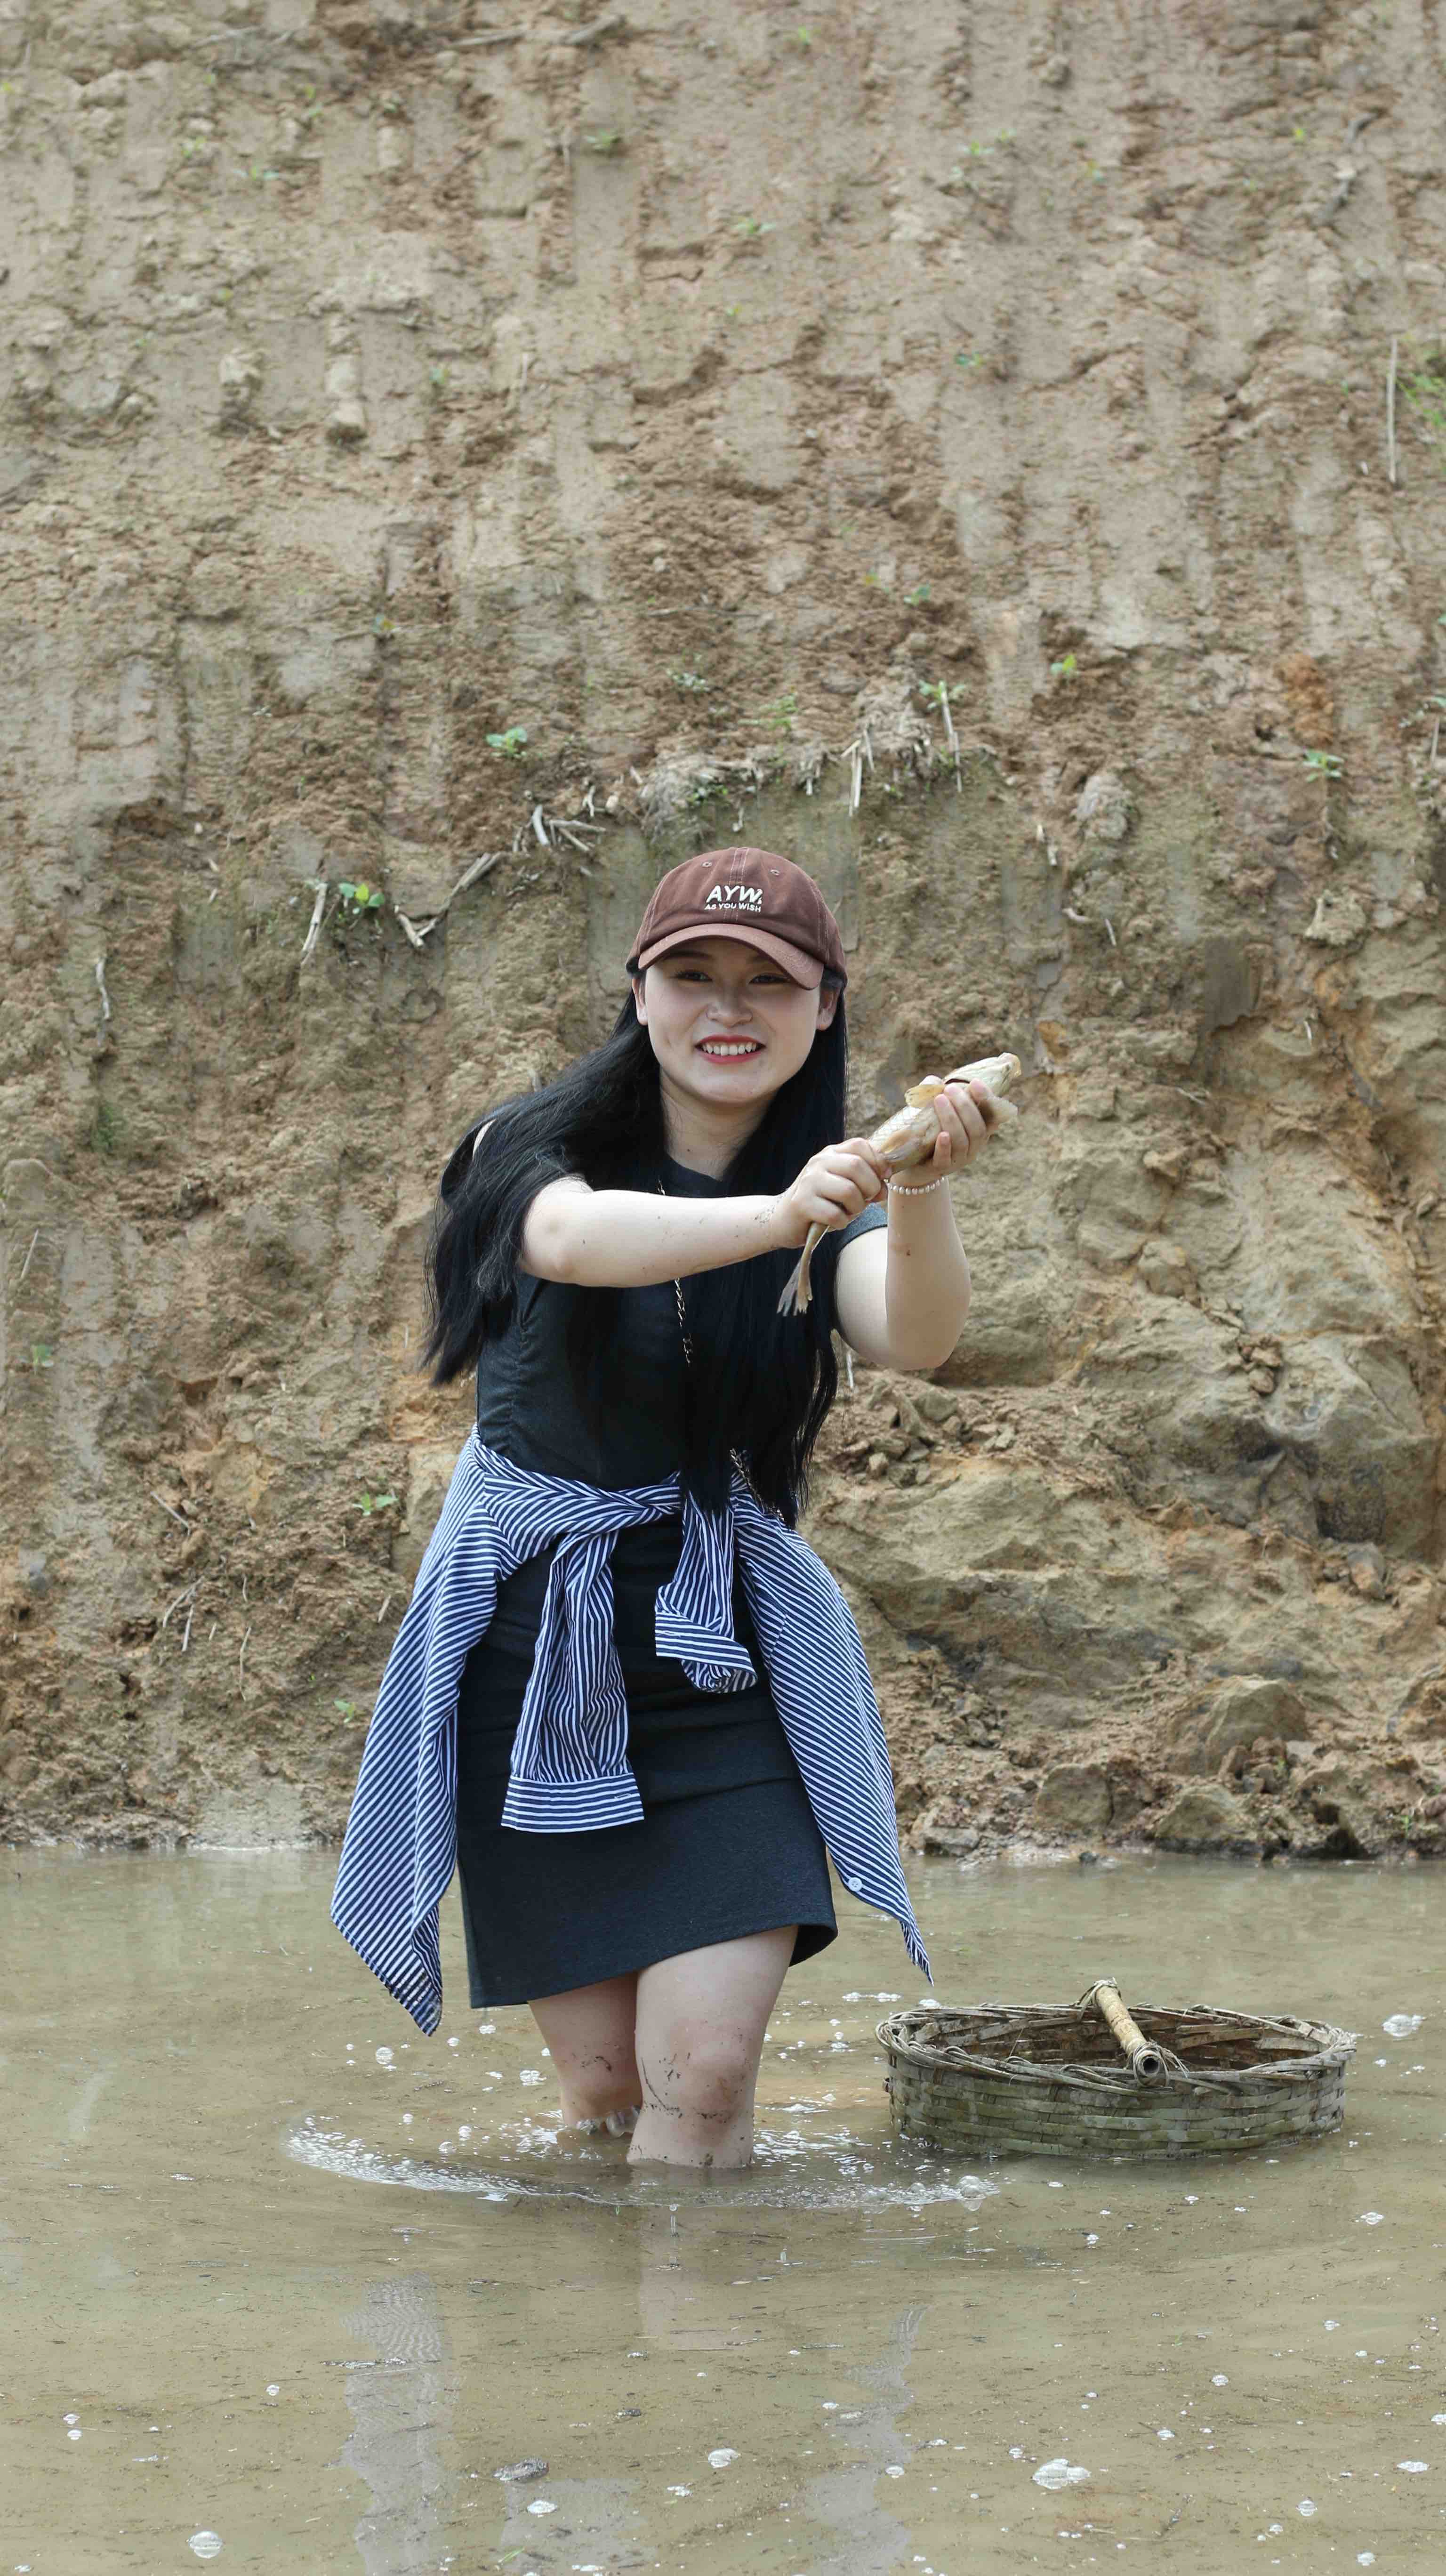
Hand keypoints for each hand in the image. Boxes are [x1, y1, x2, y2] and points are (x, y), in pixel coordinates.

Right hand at [771, 1137, 886, 1248]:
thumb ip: (865, 1182)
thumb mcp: (844, 1187)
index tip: (883, 1178)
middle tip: (866, 1201)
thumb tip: (884, 1187)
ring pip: (849, 1191)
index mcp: (831, 1154)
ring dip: (857, 1208)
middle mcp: (819, 1162)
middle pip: (857, 1166)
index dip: (878, 1162)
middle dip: (870, 1188)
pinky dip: (842, 1223)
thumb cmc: (821, 1203)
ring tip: (848, 1212)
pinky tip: (835, 1223)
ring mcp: (809, 1181)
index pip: (860, 1145)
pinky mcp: (802, 1203)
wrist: (783, 1219)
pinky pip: (835, 1215)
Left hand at [926, 1077, 1008, 1172]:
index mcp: (979, 1130)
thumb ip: (939, 1096)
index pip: (992, 1115)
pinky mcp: (941, 1168)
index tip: (975, 1083)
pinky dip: (945, 1146)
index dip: (987, 1099)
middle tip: (949, 1089)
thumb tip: (935, 1081)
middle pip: (977, 1128)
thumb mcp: (938, 1114)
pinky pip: (946, 1159)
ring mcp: (959, 1159)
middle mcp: (973, 1146)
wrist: (914, 1164)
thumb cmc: (931, 1133)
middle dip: (964, 1106)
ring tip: (939, 1100)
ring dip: (952, 1119)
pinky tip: (942, 1135)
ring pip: (962, 1141)